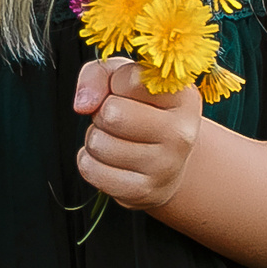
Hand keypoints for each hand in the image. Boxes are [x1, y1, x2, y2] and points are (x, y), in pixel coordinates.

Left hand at [73, 57, 201, 211]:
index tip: (127, 91)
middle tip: (116, 118)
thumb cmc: (141, 109)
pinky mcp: (144, 192)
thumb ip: (98, 75)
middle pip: (112, 114)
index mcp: (183, 97)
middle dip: (102, 113)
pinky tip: (108, 159)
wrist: (167, 160)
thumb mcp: (123, 79)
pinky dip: (88, 162)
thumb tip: (83, 104)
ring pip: (98, 143)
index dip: (116, 83)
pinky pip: (91, 170)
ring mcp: (166, 167)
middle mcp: (181, 133)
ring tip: (115, 138)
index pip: (130, 80)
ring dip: (95, 138)